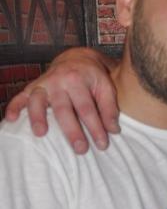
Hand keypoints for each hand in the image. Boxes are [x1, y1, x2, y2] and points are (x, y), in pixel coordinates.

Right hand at [4, 48, 119, 153]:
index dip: (96, 128)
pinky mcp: (32, 87)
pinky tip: (11, 119)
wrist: (76, 59)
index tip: (102, 145)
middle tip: (80, 149)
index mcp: (78, 80)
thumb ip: (110, 108)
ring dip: (38, 117)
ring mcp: (43, 84)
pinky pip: (19, 97)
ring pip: (38, 101)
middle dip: (72, 130)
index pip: (88, 108)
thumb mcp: (106, 87)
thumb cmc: (93, 78)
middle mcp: (58, 81)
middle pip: (64, 109)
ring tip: (41, 134)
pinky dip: (14, 107)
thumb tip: (113, 130)